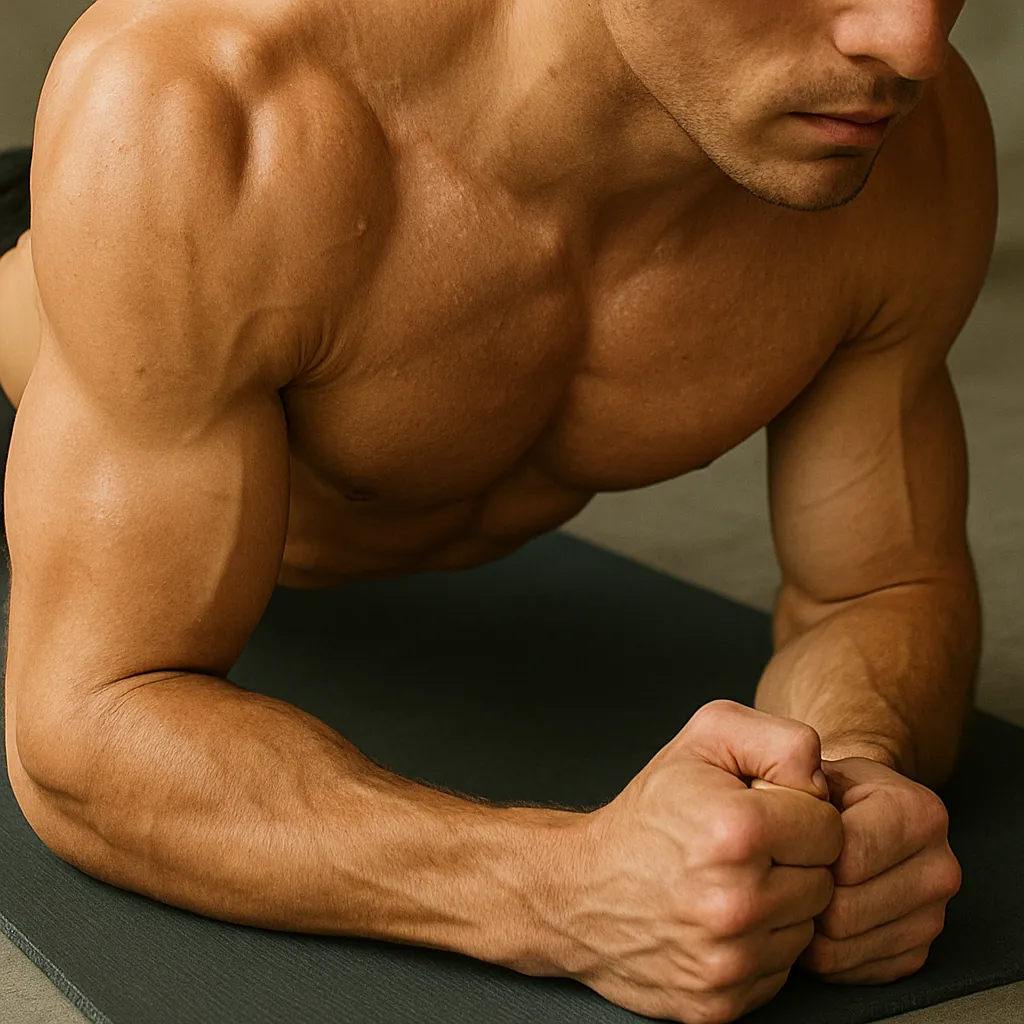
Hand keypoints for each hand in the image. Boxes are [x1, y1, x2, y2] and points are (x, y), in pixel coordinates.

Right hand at [564, 701, 841, 1023]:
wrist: (578, 888)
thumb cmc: (647, 812)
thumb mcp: (705, 738)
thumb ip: (780, 741)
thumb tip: (823, 783)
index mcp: (735, 832)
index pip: (830, 828)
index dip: (797, 813)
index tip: (757, 812)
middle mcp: (734, 903)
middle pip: (825, 882)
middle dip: (791, 860)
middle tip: (739, 849)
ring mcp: (728, 960)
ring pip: (806, 929)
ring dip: (778, 905)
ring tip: (727, 882)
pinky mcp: (722, 1003)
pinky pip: (781, 971)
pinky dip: (758, 945)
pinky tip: (720, 919)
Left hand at [796, 757, 960, 983]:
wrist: (854, 810)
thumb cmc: (822, 791)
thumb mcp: (806, 764)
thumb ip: (788, 765)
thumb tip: (766, 791)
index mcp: (919, 813)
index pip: (845, 859)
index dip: (801, 853)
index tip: (785, 838)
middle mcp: (939, 868)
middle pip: (844, 910)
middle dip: (803, 892)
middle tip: (786, 870)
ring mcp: (933, 917)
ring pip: (842, 946)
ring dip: (807, 924)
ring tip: (796, 889)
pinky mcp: (915, 954)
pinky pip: (849, 971)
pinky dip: (820, 949)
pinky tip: (814, 914)